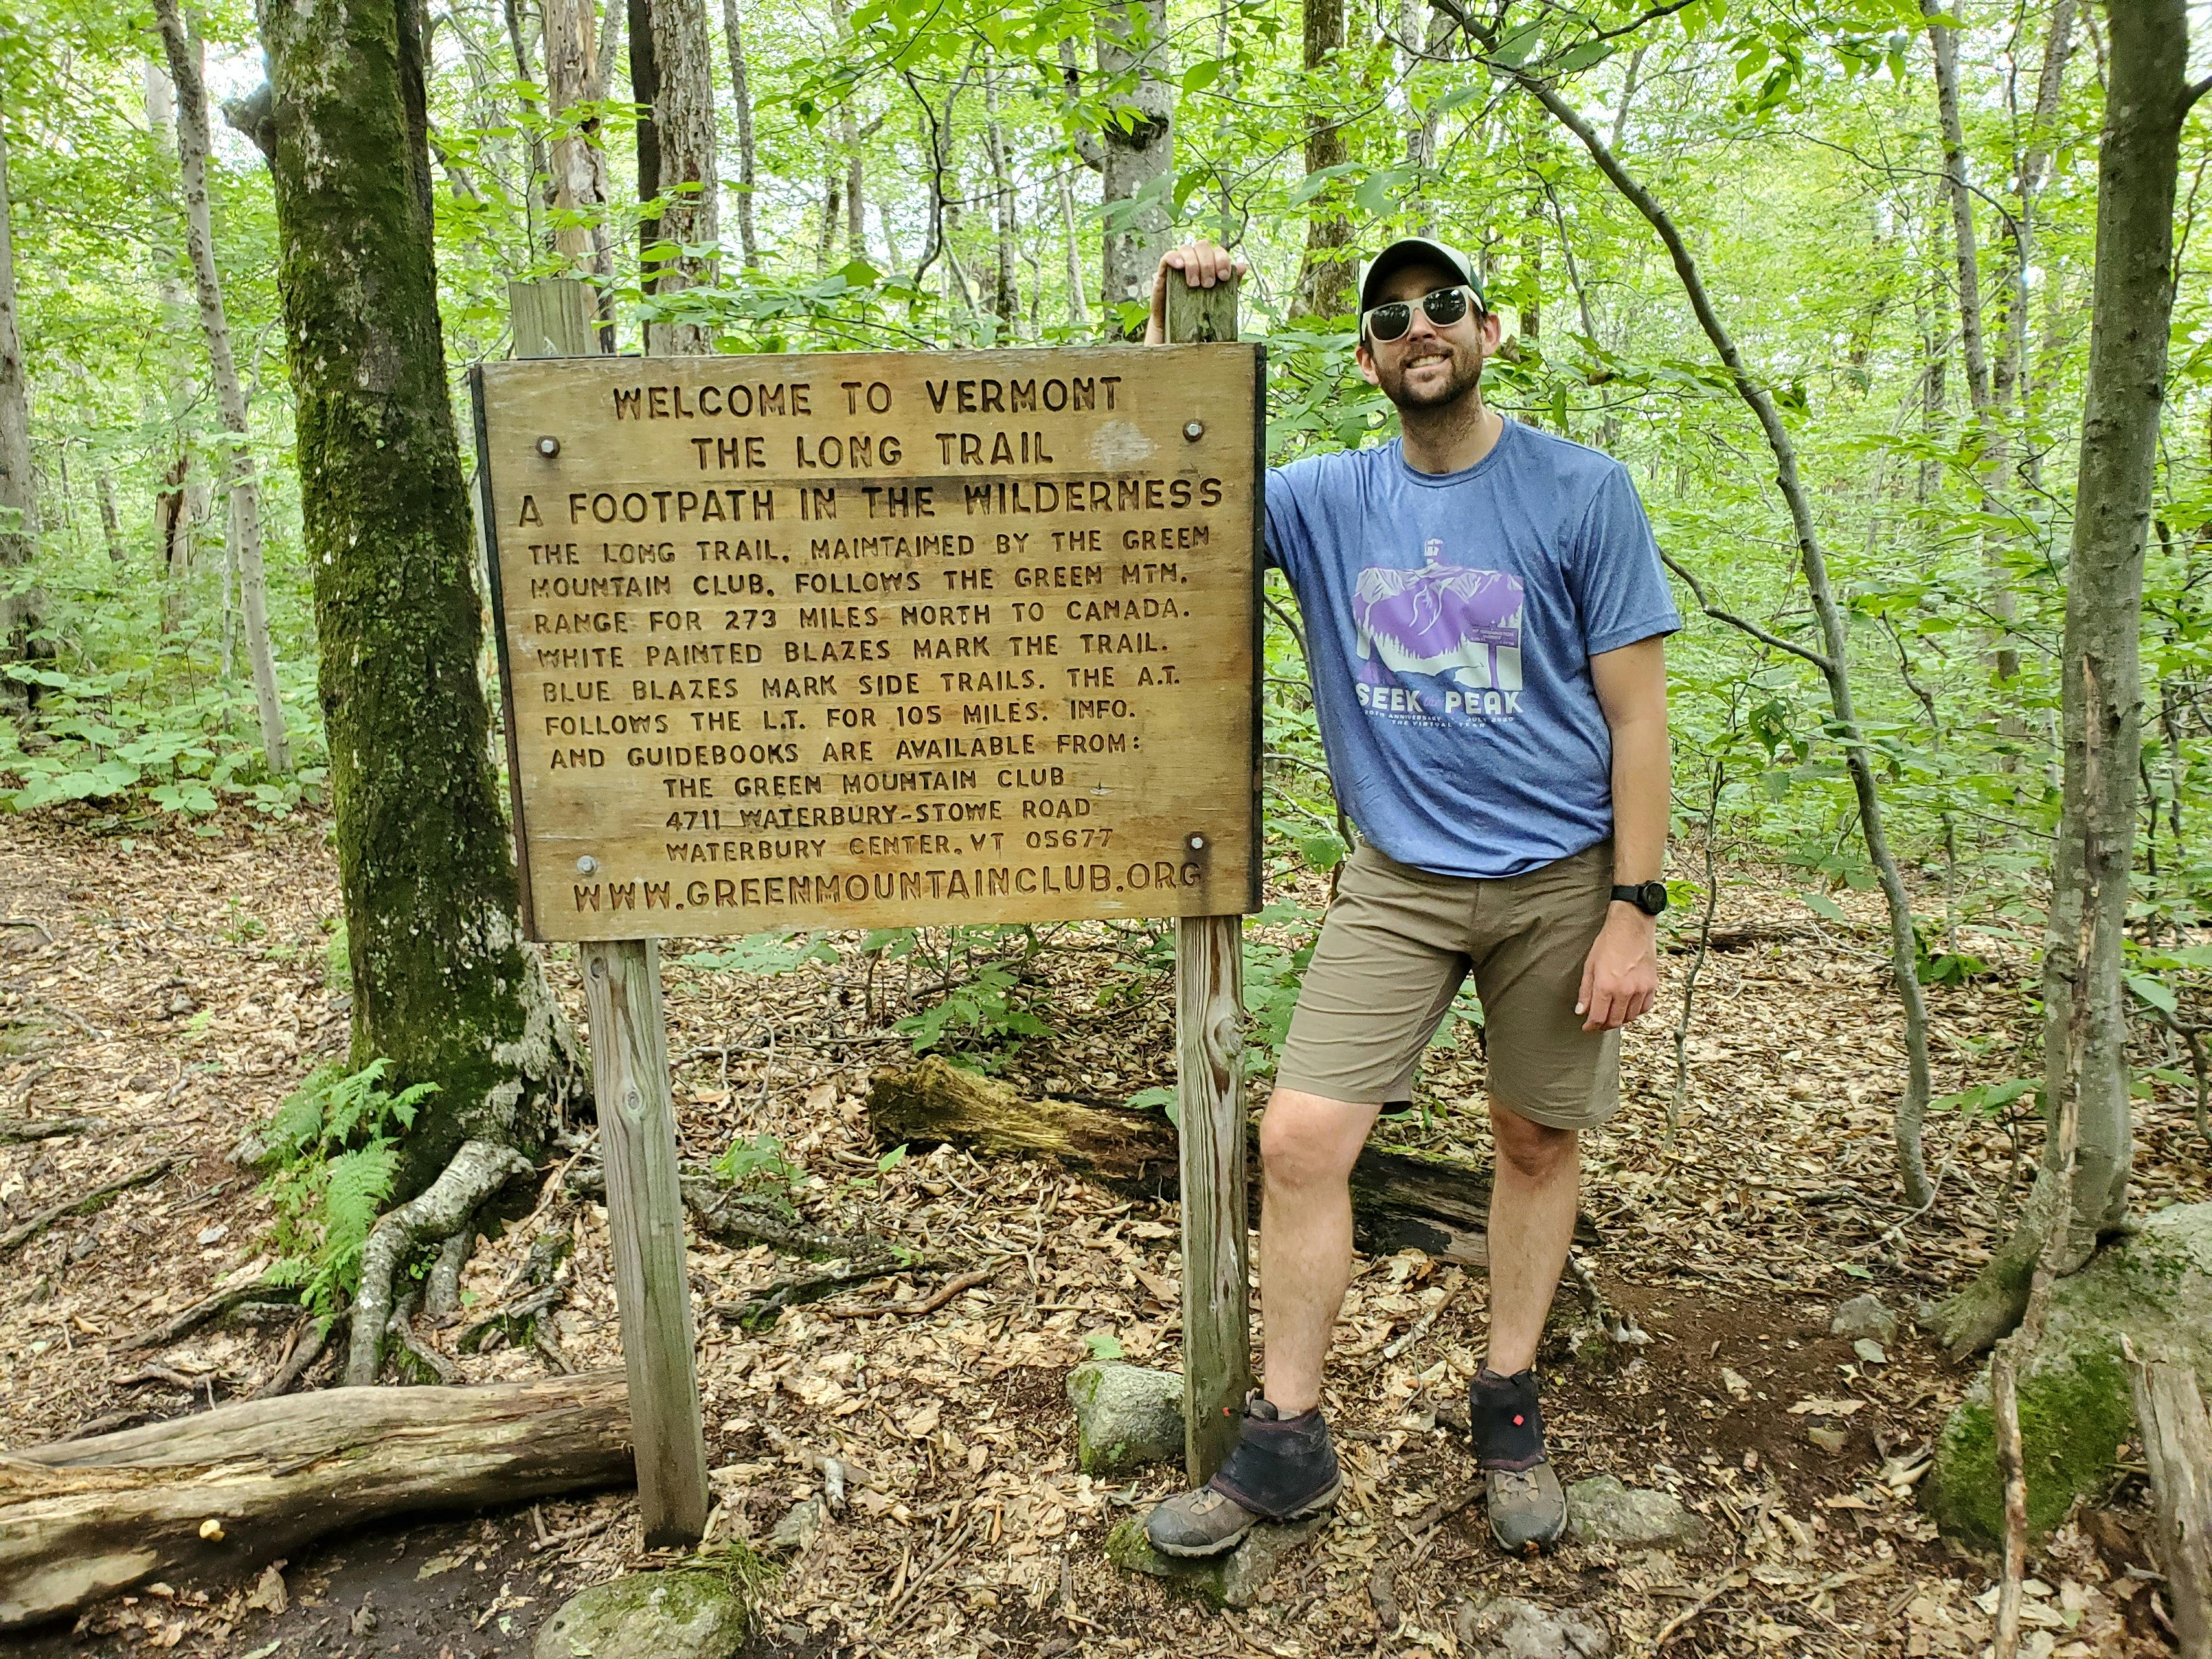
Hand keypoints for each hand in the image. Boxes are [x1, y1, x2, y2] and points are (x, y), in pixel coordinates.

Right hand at [1145, 242, 1247, 342]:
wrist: (1178, 331)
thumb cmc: (1199, 313)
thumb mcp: (1218, 300)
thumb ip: (1231, 284)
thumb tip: (1243, 267)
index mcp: (1210, 264)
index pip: (1218, 251)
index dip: (1222, 260)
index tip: (1223, 277)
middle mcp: (1195, 260)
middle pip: (1203, 246)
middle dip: (1208, 264)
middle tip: (1208, 285)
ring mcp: (1179, 264)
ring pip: (1187, 249)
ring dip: (1193, 264)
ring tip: (1194, 284)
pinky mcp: (1164, 271)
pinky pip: (1168, 256)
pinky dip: (1174, 258)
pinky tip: (1179, 266)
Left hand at [1576, 906, 1657, 1031]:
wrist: (1632, 927)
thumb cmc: (1608, 943)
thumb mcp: (1590, 966)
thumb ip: (1585, 991)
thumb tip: (1581, 1011)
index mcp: (1606, 986)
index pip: (1598, 1017)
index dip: (1591, 1026)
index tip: (1587, 1027)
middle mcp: (1625, 991)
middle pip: (1614, 1021)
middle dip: (1603, 1025)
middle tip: (1598, 1023)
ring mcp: (1641, 989)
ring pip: (1630, 1017)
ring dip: (1619, 1019)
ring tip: (1612, 1014)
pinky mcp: (1652, 985)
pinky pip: (1644, 1008)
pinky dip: (1635, 1012)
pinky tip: (1628, 1007)